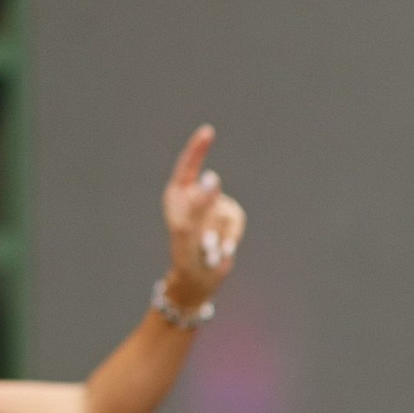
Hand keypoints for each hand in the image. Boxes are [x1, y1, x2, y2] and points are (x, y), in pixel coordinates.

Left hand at [161, 126, 244, 304]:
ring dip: (218, 234)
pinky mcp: (227, 220)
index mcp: (177, 196)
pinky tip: (221, 251)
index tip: (208, 131)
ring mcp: (212, 208)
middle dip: (210, 215)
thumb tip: (213, 177)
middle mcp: (195, 198)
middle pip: (211, 191)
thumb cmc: (185, 256)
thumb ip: (201, 201)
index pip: (188, 166)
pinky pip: (236, 221)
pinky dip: (231, 237)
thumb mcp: (188, 229)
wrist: (198, 281)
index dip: (198, 149)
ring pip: (226, 210)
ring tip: (207, 250)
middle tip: (203, 241)